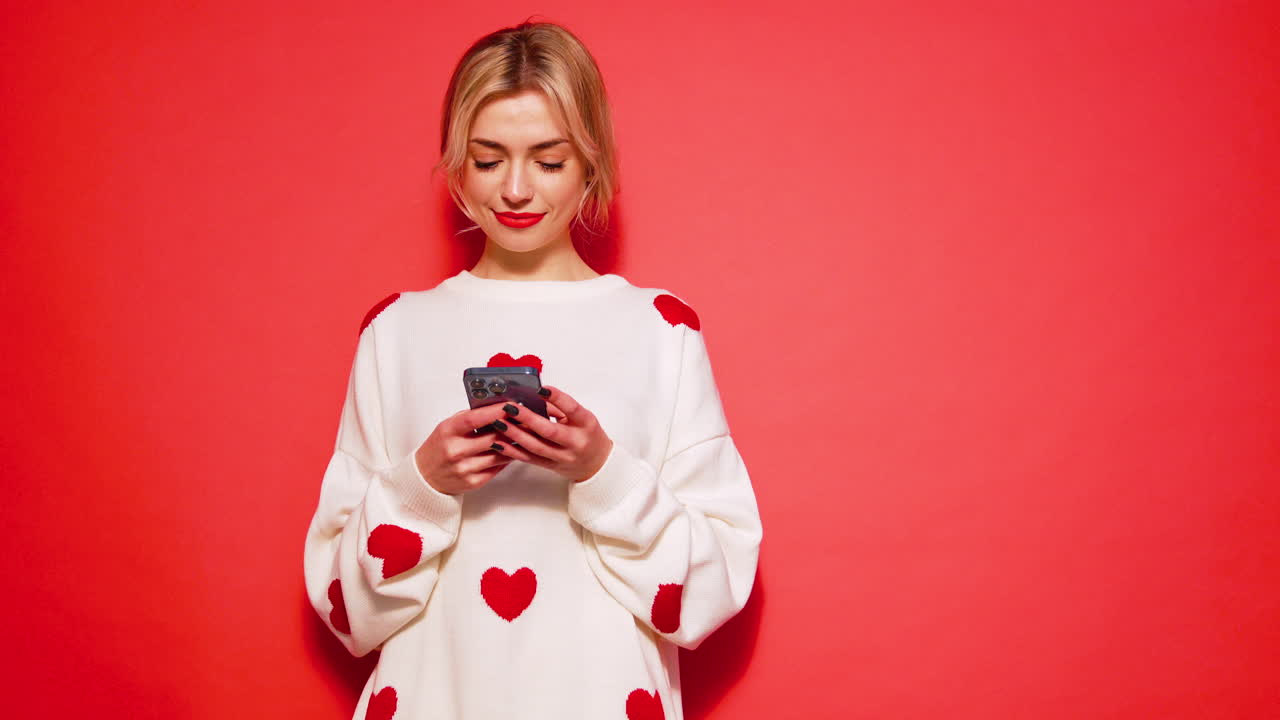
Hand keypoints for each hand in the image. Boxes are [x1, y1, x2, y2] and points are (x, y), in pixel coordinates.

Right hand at [412, 402, 520, 494]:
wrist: (425, 477)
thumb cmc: (439, 448)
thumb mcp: (447, 427)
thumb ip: (469, 418)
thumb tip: (497, 408)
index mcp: (448, 431)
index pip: (474, 418)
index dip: (495, 411)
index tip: (511, 405)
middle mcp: (455, 450)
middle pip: (492, 437)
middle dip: (513, 428)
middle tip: (527, 420)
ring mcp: (464, 468)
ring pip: (499, 454)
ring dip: (514, 444)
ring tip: (525, 435)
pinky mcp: (473, 482)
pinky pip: (498, 468)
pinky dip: (507, 458)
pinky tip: (513, 451)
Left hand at [488, 385, 612, 483]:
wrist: (596, 464)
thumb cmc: (587, 435)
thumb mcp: (582, 418)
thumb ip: (560, 407)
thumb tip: (534, 396)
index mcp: (586, 424)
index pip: (572, 409)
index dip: (557, 398)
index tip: (541, 389)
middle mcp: (575, 442)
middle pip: (549, 431)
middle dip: (527, 418)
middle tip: (510, 408)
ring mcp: (562, 457)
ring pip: (536, 447)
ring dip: (515, 434)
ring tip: (500, 423)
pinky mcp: (551, 466)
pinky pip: (529, 459)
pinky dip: (513, 451)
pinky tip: (499, 443)